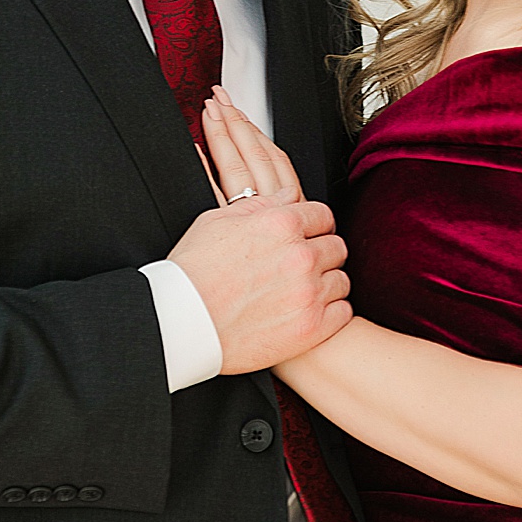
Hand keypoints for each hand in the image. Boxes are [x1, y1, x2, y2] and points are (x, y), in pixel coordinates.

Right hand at [170, 87, 348, 373]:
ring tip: (300, 292)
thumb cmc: (191, 273)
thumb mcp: (217, 221)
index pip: (323, 216)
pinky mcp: (311, 327)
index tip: (308, 237)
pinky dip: (329, 312)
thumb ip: (260, 204)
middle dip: (321, 254)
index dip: (315, 226)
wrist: (179, 324)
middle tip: (301, 267)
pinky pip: (342, 312)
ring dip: (325, 283)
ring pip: (341, 280)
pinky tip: (307, 312)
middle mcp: (301, 256)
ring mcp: (309, 293)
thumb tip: (288, 194)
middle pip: (336, 247)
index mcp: (282, 224)